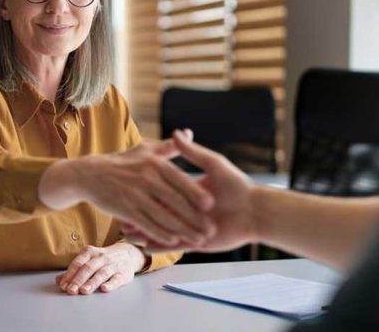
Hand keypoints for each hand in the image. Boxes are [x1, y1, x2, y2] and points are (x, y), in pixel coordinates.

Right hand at [40, 132, 214, 247]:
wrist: (90, 174)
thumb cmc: (123, 161)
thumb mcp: (145, 149)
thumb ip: (169, 146)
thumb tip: (189, 133)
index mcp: (154, 164)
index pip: (180, 180)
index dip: (196, 193)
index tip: (211, 205)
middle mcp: (146, 179)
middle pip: (175, 201)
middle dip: (194, 217)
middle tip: (211, 228)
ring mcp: (135, 195)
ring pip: (163, 216)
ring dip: (182, 230)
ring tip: (198, 240)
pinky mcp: (125, 209)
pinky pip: (146, 224)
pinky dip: (161, 234)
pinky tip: (174, 241)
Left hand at [56, 243, 145, 294]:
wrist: (128, 253)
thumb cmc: (104, 259)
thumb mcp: (89, 260)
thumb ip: (74, 270)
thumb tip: (59, 280)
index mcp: (90, 252)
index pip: (78, 263)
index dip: (70, 274)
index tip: (63, 285)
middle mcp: (102, 257)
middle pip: (88, 268)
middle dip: (78, 279)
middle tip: (71, 290)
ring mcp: (113, 265)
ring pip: (101, 273)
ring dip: (92, 282)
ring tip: (84, 291)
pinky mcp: (123, 274)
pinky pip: (117, 279)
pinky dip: (111, 284)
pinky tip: (104, 288)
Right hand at [123, 130, 257, 252]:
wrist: (257, 213)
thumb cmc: (237, 184)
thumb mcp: (214, 164)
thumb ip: (194, 151)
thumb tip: (180, 132)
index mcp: (189, 187)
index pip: (164, 186)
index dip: (146, 186)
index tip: (128, 182)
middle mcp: (187, 207)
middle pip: (160, 208)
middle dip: (140, 212)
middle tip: (122, 210)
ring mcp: (190, 224)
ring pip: (164, 227)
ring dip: (145, 231)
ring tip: (127, 233)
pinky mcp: (195, 242)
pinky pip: (173, 243)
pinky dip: (159, 244)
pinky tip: (144, 245)